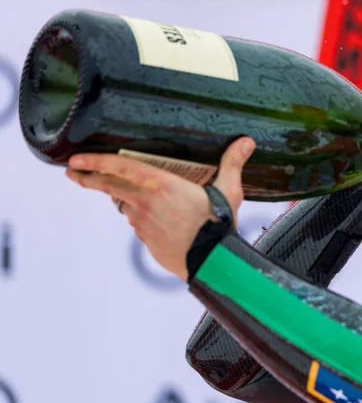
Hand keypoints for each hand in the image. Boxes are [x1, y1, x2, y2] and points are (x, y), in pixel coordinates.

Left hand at [65, 137, 254, 281]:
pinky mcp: (146, 240)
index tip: (75, 160)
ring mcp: (142, 223)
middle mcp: (145, 202)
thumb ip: (232, 163)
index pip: (118, 167)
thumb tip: (246, 142)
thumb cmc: (217, 224)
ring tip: (132, 197)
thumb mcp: (228, 190)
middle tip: (73, 173)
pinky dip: (142, 220)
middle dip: (88, 178)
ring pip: (126, 207)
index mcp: (160, 184)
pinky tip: (156, 221)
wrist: (212, 261)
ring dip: (125, 201)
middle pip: (108, 187)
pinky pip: (138, 226)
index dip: (94, 161)